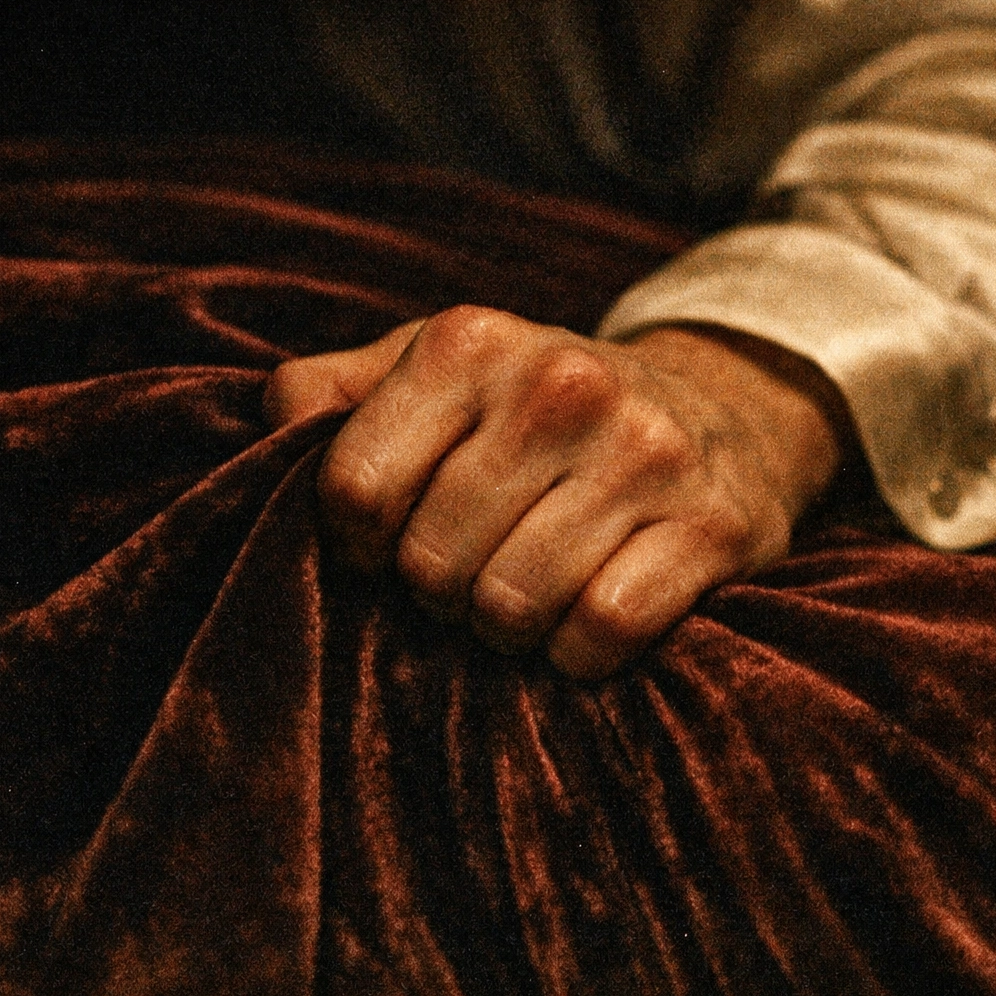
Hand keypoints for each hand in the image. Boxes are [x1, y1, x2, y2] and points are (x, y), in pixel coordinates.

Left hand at [265, 306, 840, 677]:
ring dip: (505, 631)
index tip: (385, 550)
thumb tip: (270, 426)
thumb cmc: (545, 410)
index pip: (354, 488)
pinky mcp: (713, 526)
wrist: (725, 411)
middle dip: (437, 594)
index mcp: (472, 343)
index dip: (356, 546)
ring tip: (522, 600)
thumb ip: (339, 392)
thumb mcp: (443, 371)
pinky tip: (581, 622)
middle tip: (467, 579)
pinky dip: (578, 653)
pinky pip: (603, 630)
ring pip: (513, 606)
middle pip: (432, 562)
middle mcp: (562, 385)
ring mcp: (647, 455)